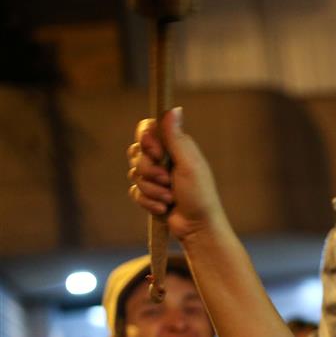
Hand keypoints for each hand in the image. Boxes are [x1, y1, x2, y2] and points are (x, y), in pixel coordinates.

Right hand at [127, 108, 229, 241]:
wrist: (198, 227)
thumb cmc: (200, 195)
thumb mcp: (189, 164)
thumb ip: (176, 138)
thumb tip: (174, 109)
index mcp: (175, 147)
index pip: (147, 129)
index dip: (147, 140)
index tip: (157, 153)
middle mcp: (164, 158)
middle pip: (136, 152)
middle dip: (150, 171)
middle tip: (168, 181)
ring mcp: (155, 177)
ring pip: (134, 174)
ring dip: (152, 189)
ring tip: (170, 198)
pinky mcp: (149, 194)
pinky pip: (135, 192)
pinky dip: (149, 202)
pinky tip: (164, 208)